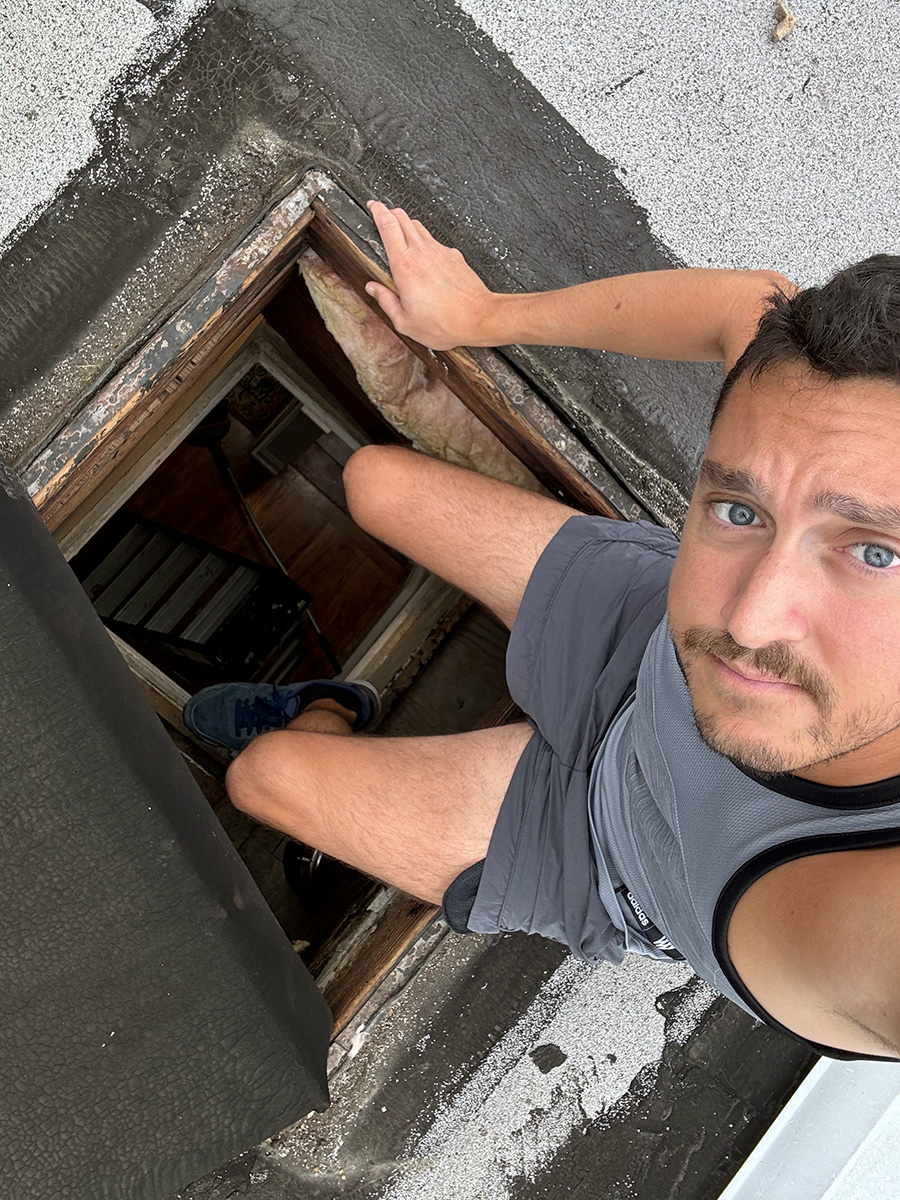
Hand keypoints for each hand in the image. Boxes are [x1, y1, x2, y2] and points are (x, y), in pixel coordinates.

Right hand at [365, 201, 494, 349]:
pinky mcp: (454, 255)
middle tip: (383, 215)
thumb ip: (386, 301)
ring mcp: (440, 251)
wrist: (479, 318)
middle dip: (390, 211)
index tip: (372, 207)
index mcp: (405, 266)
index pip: (388, 225)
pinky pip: (435, 242)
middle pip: (403, 217)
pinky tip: (425, 258)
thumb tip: (373, 289)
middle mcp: (422, 253)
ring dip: (407, 225)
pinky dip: (425, 243)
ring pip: (419, 226)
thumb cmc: (446, 323)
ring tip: (401, 237)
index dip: (377, 211)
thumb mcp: (405, 322)